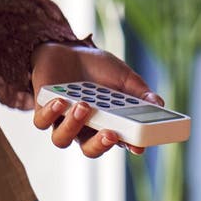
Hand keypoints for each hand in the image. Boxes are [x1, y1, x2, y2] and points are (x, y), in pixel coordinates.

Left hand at [31, 42, 162, 156]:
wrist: (64, 49)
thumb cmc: (96, 67)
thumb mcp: (123, 76)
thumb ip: (140, 91)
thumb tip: (158, 103)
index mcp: (107, 125)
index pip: (120, 142)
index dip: (129, 147)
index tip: (138, 147)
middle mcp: (84, 129)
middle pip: (90, 150)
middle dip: (100, 145)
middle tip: (111, 133)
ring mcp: (62, 122)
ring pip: (62, 140)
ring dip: (73, 126)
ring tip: (84, 105)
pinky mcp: (43, 111)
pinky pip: (42, 122)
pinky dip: (51, 114)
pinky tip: (61, 100)